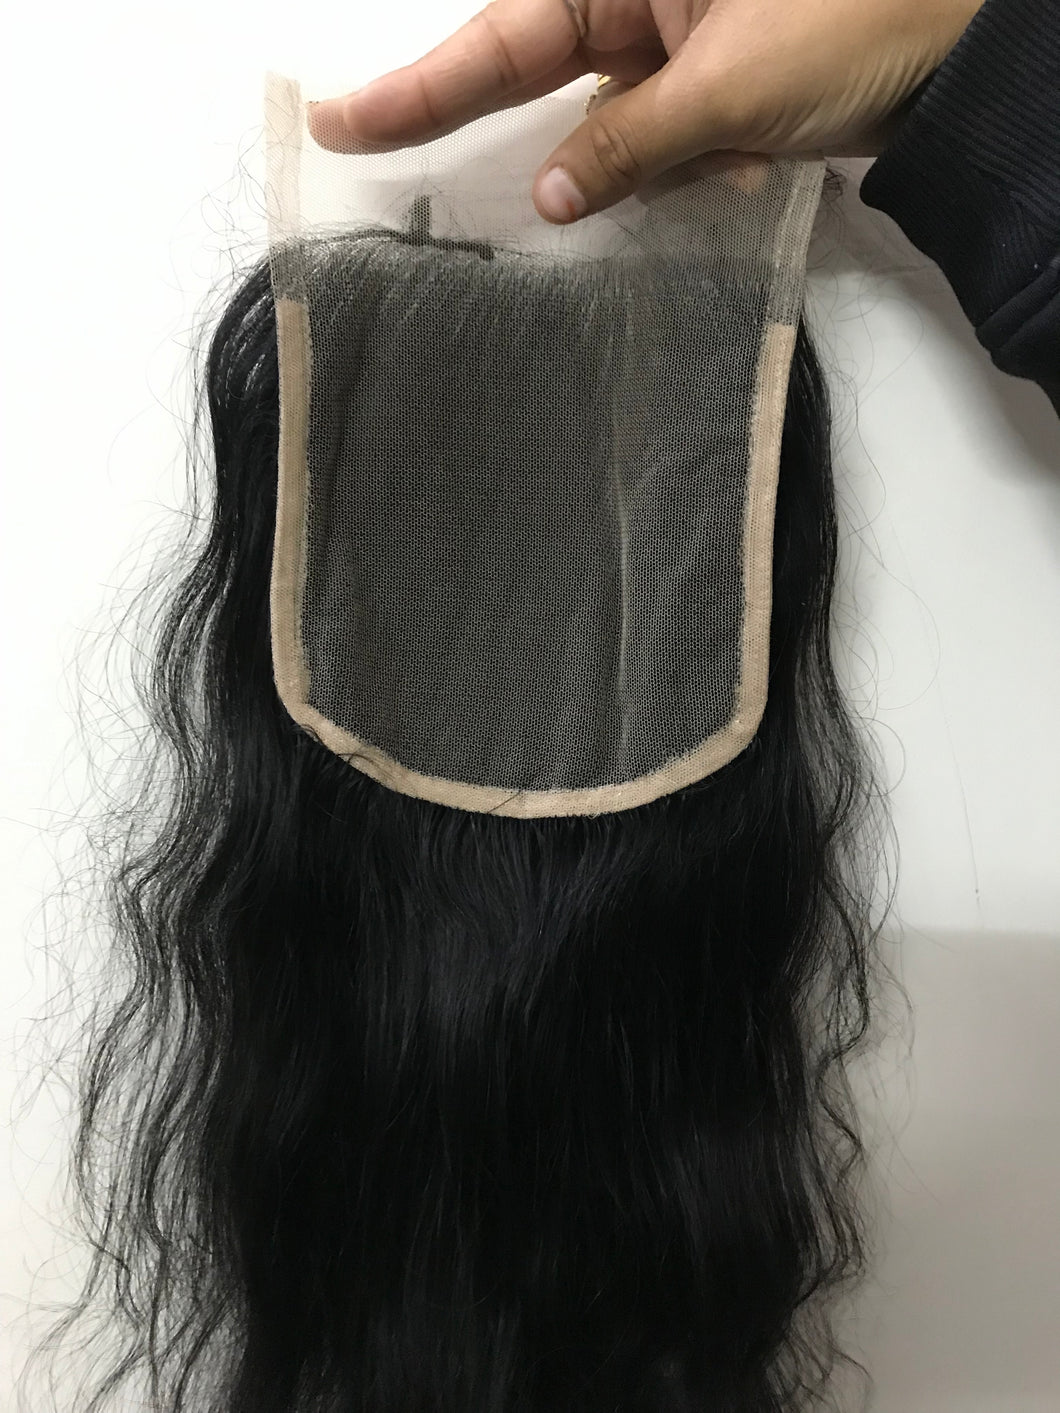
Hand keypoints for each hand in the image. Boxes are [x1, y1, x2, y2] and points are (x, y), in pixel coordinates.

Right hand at [308, 0, 983, 222]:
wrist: (963, 56)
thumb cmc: (859, 28)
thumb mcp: (730, 90)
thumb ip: (627, 145)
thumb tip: (551, 194)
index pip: (502, 35)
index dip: (419, 85)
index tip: (341, 115)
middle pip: (530, 63)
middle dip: (469, 109)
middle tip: (360, 137)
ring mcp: (675, 43)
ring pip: (602, 117)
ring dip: (626, 157)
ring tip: (705, 149)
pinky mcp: (708, 88)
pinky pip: (658, 139)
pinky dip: (683, 166)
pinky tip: (746, 158)